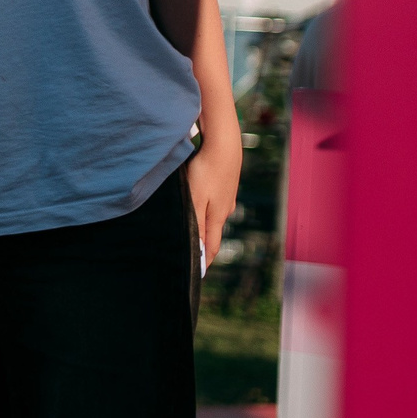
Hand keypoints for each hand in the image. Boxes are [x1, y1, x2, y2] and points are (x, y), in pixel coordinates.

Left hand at [188, 136, 240, 267]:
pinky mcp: (224, 185)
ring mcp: (226, 197)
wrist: (223, 145)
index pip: (212, 246)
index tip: (198, 273)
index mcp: (217, 217)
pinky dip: (204, 208)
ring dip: (202, 225)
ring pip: (212, 216)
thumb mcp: (196, 200)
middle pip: (212, 233)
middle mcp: (224, 210)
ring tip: (191, 232)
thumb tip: (201, 251)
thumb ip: (198, 225)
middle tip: (190, 254)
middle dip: (203, 245)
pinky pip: (212, 202)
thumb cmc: (205, 171)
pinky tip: (197, 203)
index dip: (205, 260)